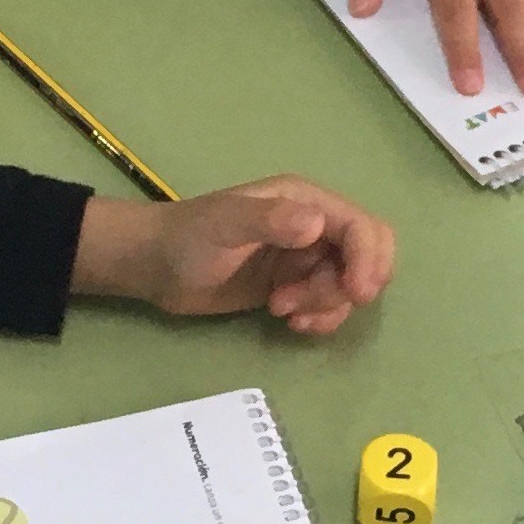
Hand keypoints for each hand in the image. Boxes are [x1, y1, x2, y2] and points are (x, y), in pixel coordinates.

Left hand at [71, 178, 394, 336]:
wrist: (155, 267)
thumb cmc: (188, 239)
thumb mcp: (226, 225)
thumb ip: (270, 220)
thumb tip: (317, 225)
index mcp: (305, 201)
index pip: (362, 227)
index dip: (369, 259)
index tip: (357, 293)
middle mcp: (314, 226)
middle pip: (367, 256)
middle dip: (350, 286)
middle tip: (308, 306)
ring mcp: (305, 258)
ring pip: (349, 285)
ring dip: (325, 305)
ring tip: (280, 309)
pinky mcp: (295, 286)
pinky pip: (329, 305)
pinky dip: (318, 318)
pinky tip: (286, 322)